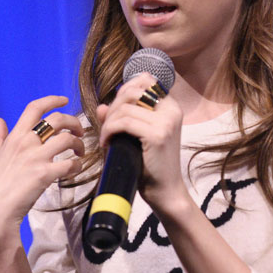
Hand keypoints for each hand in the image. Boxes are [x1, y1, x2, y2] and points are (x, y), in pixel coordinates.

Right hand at [0, 96, 84, 250]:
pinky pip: (70, 164)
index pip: (34, 108)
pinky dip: (77, 165)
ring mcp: (36, 158)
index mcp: (14, 137)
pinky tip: (75, 170)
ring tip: (80, 152)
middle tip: (79, 131)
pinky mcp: (45, 174)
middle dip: (73, 122)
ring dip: (79, 144)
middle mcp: (26, 143)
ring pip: (68, 139)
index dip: (52, 100)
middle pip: (57, 120)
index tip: (63, 100)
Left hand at [96, 73, 189, 215]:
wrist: (165, 191)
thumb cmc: (149, 164)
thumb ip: (119, 118)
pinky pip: (123, 123)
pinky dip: (109, 131)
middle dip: (112, 107)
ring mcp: (166, 122)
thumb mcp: (134, 137)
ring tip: (106, 138)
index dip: (124, 90)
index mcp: (170, 107)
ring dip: (108, 123)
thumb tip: (101, 106)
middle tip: (106, 128)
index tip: (114, 109)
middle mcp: (171, 110)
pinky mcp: (157, 135)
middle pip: (131, 92)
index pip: (145, 81)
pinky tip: (107, 144)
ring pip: (124, 108)